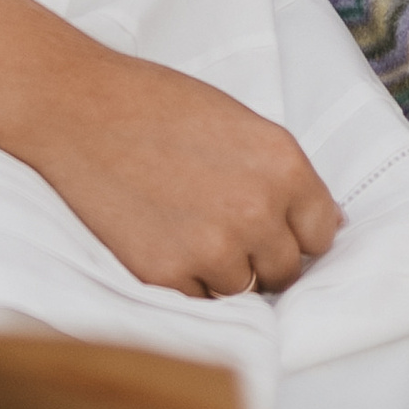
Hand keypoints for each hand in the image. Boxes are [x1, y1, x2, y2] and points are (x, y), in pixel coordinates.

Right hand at [30, 45, 342, 298]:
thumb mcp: (241, 125)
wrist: (79, 111)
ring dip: (220, 271)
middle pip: (285, 271)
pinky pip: (196, 301)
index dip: (297, 233)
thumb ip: (284, 178)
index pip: (321, 234)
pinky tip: (161, 238)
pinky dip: (183, 282)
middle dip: (261, 257)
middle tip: (222, 227)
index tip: (277, 229)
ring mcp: (212, 248)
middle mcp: (257, 211)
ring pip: (241, 290)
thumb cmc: (159, 107)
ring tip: (185, 226)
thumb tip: (328, 225)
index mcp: (284, 165)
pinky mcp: (166, 275)